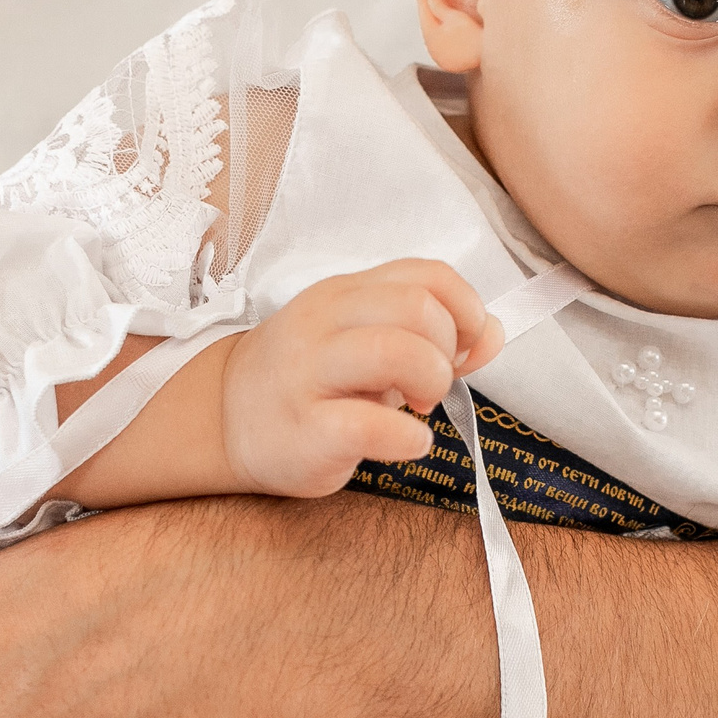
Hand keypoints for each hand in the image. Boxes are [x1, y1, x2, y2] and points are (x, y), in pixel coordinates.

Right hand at [220, 259, 499, 497]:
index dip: (464, 310)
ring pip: (395, 350)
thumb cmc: (310, 382)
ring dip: (430, 381)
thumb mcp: (368, 343)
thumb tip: (493, 332)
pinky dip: (407, 437)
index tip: (462, 348)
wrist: (224, 420)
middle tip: (432, 383)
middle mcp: (324, 323)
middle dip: (446, 349)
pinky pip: (370, 423)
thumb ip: (432, 335)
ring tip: (420, 406)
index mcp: (345, 294)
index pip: (426, 275)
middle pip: (418, 307)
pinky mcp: (305, 428)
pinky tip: (407, 442)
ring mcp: (309, 373)